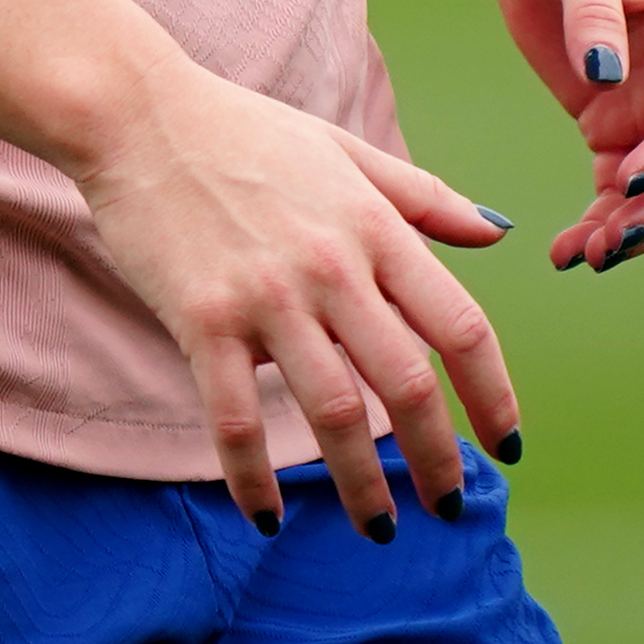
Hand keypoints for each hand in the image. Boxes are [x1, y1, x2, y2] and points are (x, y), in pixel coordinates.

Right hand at [69, 62, 519, 536]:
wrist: (137, 115)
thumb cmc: (244, 130)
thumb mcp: (346, 151)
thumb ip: (425, 197)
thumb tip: (497, 233)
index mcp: (374, 227)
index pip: (459, 326)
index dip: (494, 395)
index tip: (506, 445)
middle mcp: (331, 267)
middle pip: (407, 385)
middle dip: (437, 460)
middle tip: (449, 507)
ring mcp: (265, 297)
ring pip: (333, 413)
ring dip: (361, 485)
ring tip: (378, 527)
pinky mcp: (202, 320)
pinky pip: (234, 420)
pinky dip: (254, 478)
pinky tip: (267, 518)